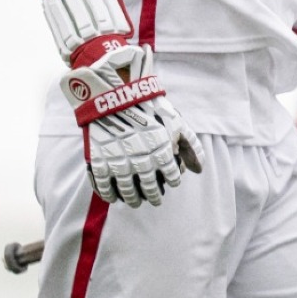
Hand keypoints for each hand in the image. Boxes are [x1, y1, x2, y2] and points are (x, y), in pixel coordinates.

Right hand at [60, 44, 202, 206]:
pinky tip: (112, 197)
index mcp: (162, 151)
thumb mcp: (177, 123)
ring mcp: (118, 161)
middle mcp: (141, 159)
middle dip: (152, 196)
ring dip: (130, 198)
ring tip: (134, 202)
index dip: (171, 182)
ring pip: (125, 189)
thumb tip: (198, 170)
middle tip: (154, 201)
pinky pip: (102, 184)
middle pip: (147, 187)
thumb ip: (191, 146)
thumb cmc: (151, 108)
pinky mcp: (98, 159)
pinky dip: (107, 193)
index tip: (170, 185)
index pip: (170, 176)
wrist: (116, 95)